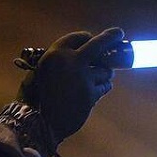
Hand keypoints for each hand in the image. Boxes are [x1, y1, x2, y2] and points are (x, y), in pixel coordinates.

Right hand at [18, 27, 122, 144]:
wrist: (40, 123)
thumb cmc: (38, 98)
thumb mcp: (41, 71)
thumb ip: (58, 61)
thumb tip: (80, 54)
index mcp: (55, 54)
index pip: (78, 37)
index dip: (87, 38)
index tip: (92, 38)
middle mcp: (70, 62)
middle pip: (99, 43)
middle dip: (111, 36)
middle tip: (119, 34)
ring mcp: (82, 78)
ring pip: (105, 70)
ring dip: (104, 73)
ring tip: (98, 78)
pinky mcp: (91, 93)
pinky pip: (105, 86)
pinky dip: (103, 87)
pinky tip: (96, 91)